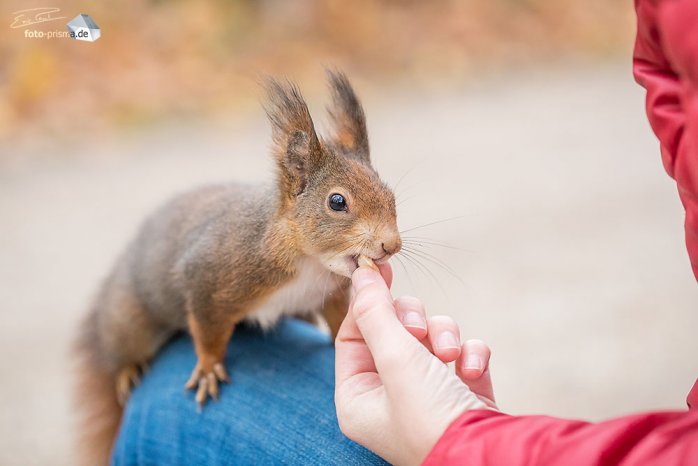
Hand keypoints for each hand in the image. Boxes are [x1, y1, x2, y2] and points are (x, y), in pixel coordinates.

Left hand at [335, 264, 496, 465]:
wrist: (490, 454)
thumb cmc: (432, 417)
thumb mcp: (396, 359)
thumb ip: (376, 313)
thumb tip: (361, 273)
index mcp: (359, 395)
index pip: (352, 334)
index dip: (366, 301)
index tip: (379, 269)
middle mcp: (389, 394)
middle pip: (392, 328)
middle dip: (412, 322)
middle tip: (418, 332)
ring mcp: (426, 392)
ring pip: (430, 335)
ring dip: (444, 336)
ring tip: (449, 357)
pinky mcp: (461, 389)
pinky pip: (461, 351)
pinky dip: (469, 354)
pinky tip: (472, 370)